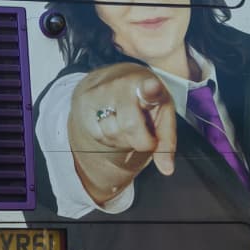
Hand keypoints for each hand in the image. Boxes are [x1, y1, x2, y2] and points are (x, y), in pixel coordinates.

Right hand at [65, 64, 177, 205]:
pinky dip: (107, 137)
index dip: (150, 90)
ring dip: (122, 139)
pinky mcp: (83, 101)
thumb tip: (167, 170)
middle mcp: (122, 83)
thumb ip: (166, 140)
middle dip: (140, 140)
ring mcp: (99, 91)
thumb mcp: (161, 114)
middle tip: (145, 135)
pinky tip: (111, 123)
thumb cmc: (144, 100)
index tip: (152, 87)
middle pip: (129, 127)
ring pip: (112, 133)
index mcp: (148, 83)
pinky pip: (97, 134)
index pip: (148, 88)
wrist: (111, 78)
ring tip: (125, 123)